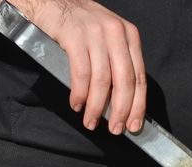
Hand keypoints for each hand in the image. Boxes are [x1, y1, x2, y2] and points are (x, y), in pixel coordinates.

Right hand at [24, 0, 145, 134]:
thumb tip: (122, 102)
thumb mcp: (108, 38)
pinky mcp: (75, 37)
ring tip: (90, 122)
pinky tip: (76, 104)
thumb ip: (117, 62)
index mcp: (129, 35)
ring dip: (95, 107)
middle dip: (120, 110)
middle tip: (114, 129)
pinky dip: (79, 94)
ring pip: (102, 81)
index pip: (139, 76)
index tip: (134, 125)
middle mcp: (116, 33)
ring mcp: (95, 34)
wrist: (52, 2)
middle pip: (124, 81)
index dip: (138, 105)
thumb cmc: (80, 25)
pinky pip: (81, 74)